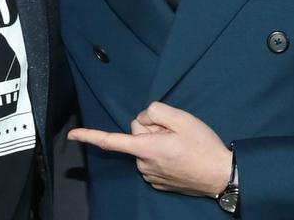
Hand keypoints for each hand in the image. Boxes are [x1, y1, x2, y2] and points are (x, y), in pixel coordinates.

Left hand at [68, 102, 232, 196]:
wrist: (222, 174)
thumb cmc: (203, 146)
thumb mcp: (182, 119)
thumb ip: (156, 112)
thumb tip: (143, 119)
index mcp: (145, 148)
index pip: (111, 141)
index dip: (90, 136)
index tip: (72, 135)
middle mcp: (143, 164)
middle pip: (136, 135)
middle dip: (151, 129)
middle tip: (175, 132)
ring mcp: (150, 175)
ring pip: (145, 148)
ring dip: (158, 142)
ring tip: (181, 145)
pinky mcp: (159, 182)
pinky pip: (152, 159)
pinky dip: (163, 154)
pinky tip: (181, 155)